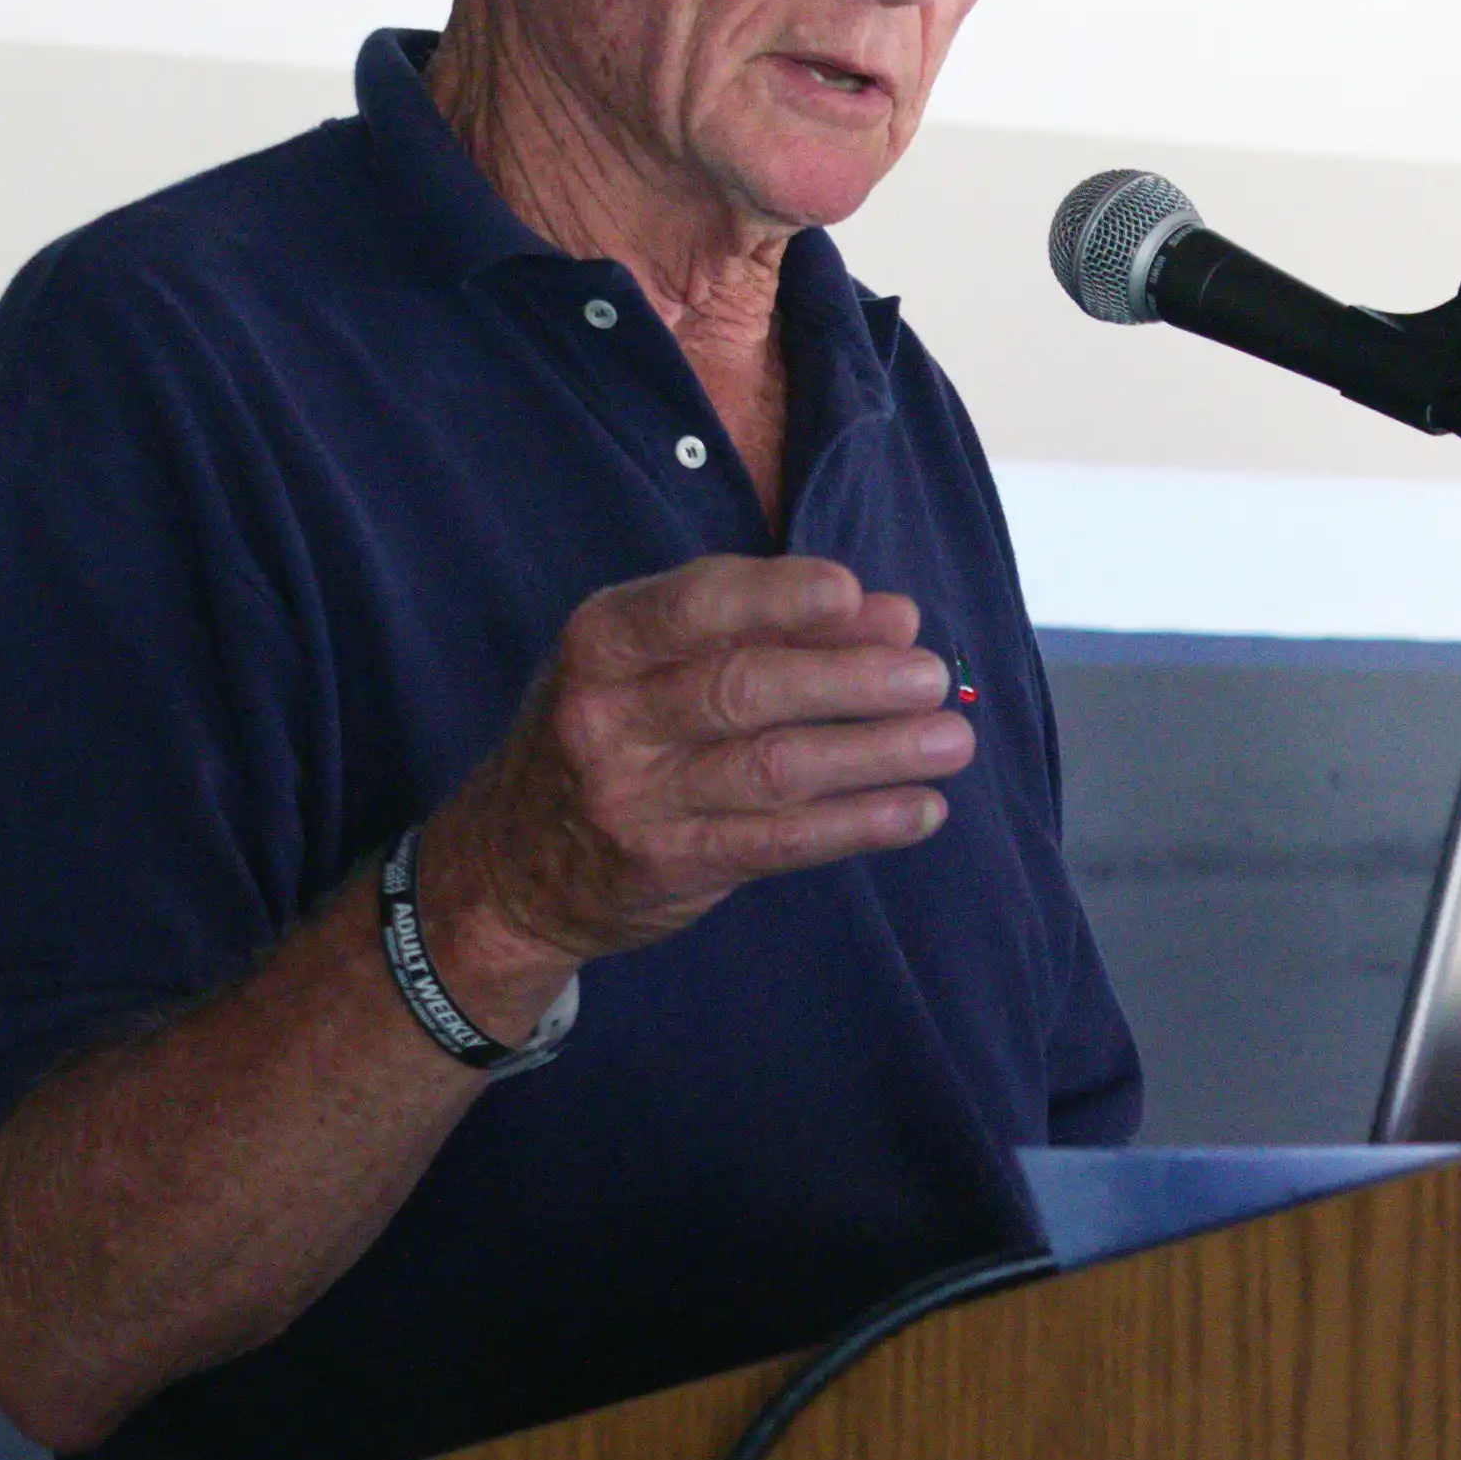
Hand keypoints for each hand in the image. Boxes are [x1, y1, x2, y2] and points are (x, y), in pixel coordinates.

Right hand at [417, 554, 975, 1010]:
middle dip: (851, 679)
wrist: (509, 867)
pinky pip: (780, 841)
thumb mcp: (653, 666)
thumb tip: (891, 615)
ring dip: (876, 753)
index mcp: (602, 641)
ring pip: (774, 768)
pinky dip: (859, 824)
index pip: (694, 604)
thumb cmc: (608, 737)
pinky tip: (921, 811)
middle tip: (932, 676)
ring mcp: (634, 796)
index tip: (853, 592)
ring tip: (951, 740)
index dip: (777, 596)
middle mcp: (607, 715)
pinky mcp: (668, 863)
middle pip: (745, 688)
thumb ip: (765, 632)